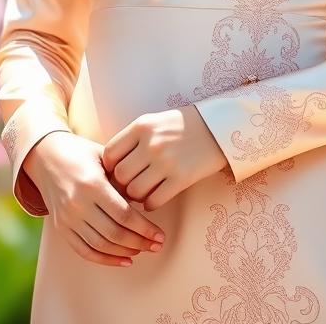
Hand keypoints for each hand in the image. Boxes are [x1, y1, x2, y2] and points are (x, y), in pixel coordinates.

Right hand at [25, 132, 165, 266]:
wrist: (44, 156)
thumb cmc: (80, 152)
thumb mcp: (104, 156)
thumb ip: (122, 178)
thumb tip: (146, 199)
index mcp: (92, 184)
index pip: (124, 215)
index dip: (144, 229)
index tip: (159, 234)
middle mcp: (77, 204)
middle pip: (114, 233)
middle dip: (139, 243)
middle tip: (157, 245)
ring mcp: (67, 218)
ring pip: (100, 245)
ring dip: (125, 252)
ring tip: (143, 249)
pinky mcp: (60, 227)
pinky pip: (84, 251)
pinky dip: (105, 259)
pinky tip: (124, 259)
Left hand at [101, 105, 227, 211]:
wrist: (217, 127)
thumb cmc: (180, 126)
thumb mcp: (153, 122)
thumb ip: (131, 140)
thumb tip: (110, 168)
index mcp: (141, 126)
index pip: (109, 153)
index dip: (109, 167)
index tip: (116, 171)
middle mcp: (151, 143)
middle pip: (120, 175)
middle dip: (121, 184)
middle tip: (128, 185)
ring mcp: (166, 162)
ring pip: (134, 191)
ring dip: (136, 196)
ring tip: (143, 192)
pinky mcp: (181, 178)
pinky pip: (154, 201)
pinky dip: (150, 204)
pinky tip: (155, 197)